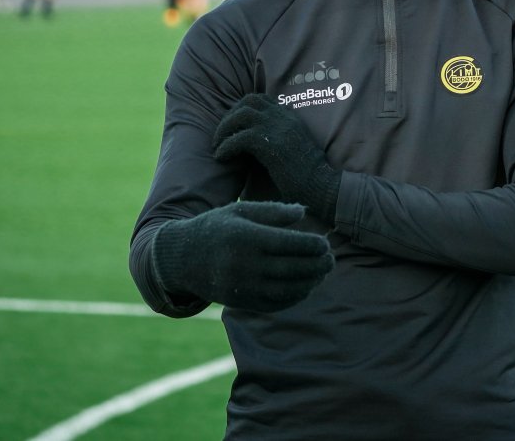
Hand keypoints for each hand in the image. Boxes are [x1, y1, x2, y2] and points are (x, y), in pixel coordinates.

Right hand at [152, 201, 333, 311]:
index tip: (325, 243)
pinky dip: (295, 297)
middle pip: (291, 268)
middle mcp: (244, 265)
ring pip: (286, 289)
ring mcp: (243, 287)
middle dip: (316, 265)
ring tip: (322, 273)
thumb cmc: (218, 228)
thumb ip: (273, 211)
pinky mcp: (242, 302)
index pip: (288, 244)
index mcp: (245, 238)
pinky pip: (275, 303)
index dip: (311, 245)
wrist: (183, 259)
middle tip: (331, 260)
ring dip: (310, 283)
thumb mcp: (241, 210)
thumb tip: (303, 212)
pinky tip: (306, 287)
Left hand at [214, 93, 340, 224]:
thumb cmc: (308, 175)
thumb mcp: (294, 147)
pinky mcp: (271, 144)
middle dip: (229, 117)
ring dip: (224, 130)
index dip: (241, 109)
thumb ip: (278, 137)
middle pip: (248, 101)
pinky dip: (226, 147)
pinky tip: (222, 158)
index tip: (232, 127)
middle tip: (221, 137)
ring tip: (218, 147)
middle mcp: (284, 117)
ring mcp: (278, 128)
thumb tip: (254, 141)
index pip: (260, 99)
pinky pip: (239, 138)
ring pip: (241, 115)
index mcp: (290, 117)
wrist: (322, 186)